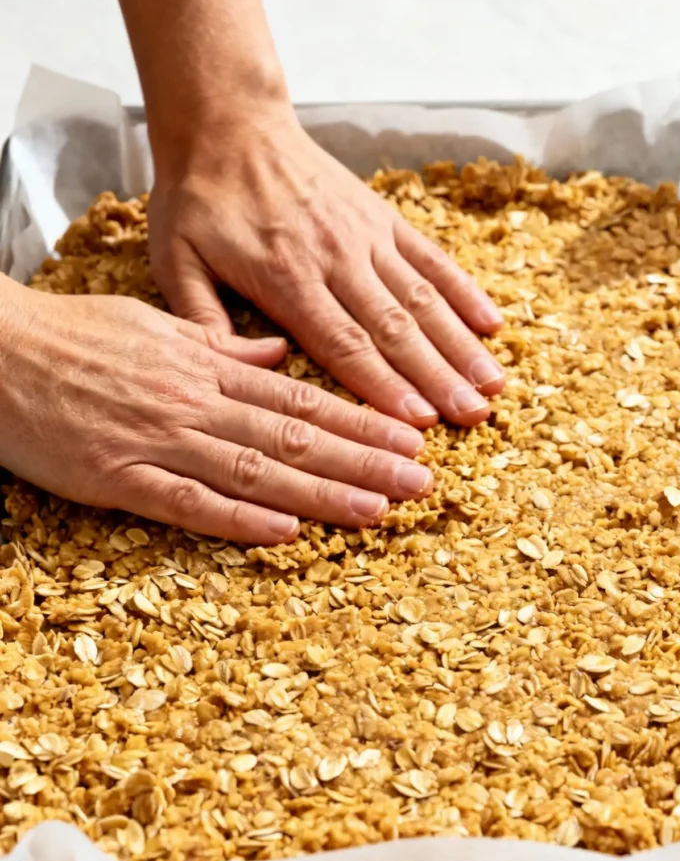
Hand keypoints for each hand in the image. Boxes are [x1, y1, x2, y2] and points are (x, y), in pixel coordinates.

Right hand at [0, 282, 431, 543]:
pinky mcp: (117, 477)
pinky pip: (187, 502)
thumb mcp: (158, 326)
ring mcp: (159, 440)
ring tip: (378, 510)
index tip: (409, 439)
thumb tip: (280, 354)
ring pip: (256, 471)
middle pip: (296, 437)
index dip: (361, 421)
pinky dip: (239, 520)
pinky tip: (287, 535)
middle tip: (421, 483)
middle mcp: (196, 402)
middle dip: (365, 460)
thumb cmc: (76, 336)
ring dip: (322, 493)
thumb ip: (224, 345)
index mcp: (208, 367)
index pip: (302, 399)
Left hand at [148, 108, 506, 428]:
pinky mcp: (381, 217)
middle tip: (474, 416)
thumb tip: (252, 371)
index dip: (385, 386)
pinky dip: (463, 291)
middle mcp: (336, 258)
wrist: (226, 121)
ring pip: (422, 298)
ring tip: (492, 383)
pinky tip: (492, 323)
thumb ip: (203, 321)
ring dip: (460, 343)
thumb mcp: (175, 262)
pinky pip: (430, 258)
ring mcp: (365, 235)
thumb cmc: (198, 199)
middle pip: (396, 329)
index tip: (420, 422)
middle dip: (438, 377)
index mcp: (286, 279)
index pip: (345, 344)